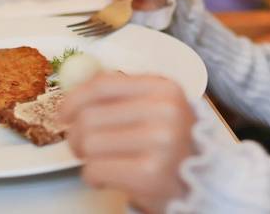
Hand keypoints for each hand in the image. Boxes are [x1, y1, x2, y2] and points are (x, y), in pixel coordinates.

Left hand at [60, 73, 194, 212]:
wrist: (205, 184)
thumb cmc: (173, 146)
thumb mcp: (159, 108)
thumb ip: (124, 95)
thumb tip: (73, 90)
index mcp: (164, 88)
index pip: (103, 84)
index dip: (74, 99)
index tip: (63, 113)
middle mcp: (164, 111)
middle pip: (89, 116)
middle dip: (76, 134)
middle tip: (82, 146)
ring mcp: (159, 142)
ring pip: (88, 142)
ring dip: (85, 157)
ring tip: (101, 162)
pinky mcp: (149, 174)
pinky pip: (94, 169)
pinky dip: (93, 176)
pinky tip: (108, 178)